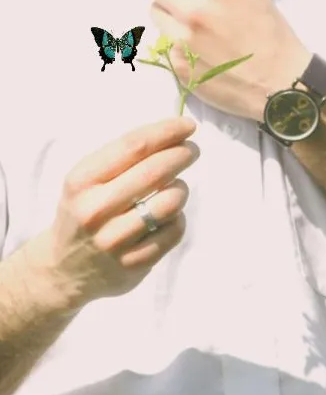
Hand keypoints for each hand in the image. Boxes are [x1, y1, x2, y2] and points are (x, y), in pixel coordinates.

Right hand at [36, 118, 198, 308]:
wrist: (65, 269)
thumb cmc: (84, 210)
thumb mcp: (87, 179)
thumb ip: (123, 158)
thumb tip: (174, 134)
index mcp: (82, 181)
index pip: (133, 146)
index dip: (166, 132)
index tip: (187, 125)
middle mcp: (96, 209)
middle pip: (154, 171)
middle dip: (182, 154)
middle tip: (192, 150)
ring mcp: (115, 240)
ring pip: (170, 202)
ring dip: (181, 189)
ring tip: (175, 188)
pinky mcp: (134, 264)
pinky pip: (174, 231)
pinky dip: (178, 217)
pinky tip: (167, 216)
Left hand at [142, 0, 310, 121]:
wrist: (279, 84)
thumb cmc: (272, 34)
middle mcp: (192, 9)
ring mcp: (179, 39)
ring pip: (154, 10)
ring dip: (170, 11)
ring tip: (194, 23)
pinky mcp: (175, 63)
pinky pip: (164, 40)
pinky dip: (176, 39)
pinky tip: (199, 48)